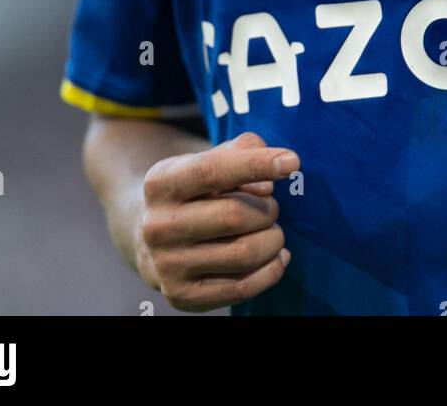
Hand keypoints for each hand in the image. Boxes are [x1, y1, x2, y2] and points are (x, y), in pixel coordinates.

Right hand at [135, 130, 299, 311]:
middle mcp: (158, 225)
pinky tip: (277, 256)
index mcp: (161, 183)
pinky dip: (271, 270)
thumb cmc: (195, 192)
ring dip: (272, 239)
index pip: (212, 170)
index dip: (256, 164)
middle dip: (267, 208)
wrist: (154, 240)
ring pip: (244, 253)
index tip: (292, 162)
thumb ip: (242, 150)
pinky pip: (243, 288)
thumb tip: (272, 172)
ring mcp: (168, 265)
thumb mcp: (208, 160)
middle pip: (234, 215)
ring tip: (272, 231)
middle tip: (272, 206)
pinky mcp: (183, 296)